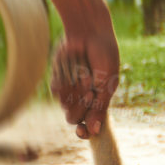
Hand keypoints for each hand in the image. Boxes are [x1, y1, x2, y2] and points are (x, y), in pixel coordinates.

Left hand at [51, 13, 118, 137]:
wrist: (91, 32)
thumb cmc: (104, 56)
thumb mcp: (108, 83)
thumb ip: (101, 107)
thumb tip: (96, 131)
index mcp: (96, 102)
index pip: (88, 125)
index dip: (84, 132)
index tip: (82, 132)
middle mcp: (81, 98)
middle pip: (73, 118)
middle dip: (81, 108)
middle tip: (90, 93)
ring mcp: (68, 88)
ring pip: (64, 106)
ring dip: (76, 93)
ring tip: (86, 75)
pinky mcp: (58, 77)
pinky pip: (56, 90)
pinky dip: (66, 82)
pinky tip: (75, 69)